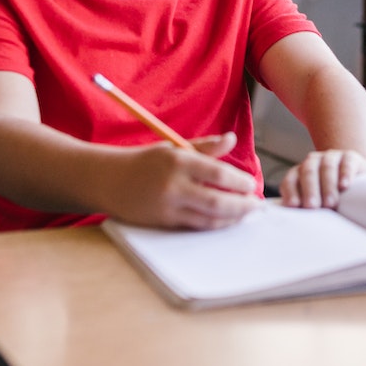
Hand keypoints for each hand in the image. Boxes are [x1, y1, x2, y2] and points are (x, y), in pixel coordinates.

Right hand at [105, 132, 261, 229]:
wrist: (109, 180)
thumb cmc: (145, 162)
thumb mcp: (173, 148)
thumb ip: (205, 147)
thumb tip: (232, 139)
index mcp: (178, 160)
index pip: (218, 174)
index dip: (240, 182)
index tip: (251, 185)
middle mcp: (173, 184)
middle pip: (217, 201)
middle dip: (242, 206)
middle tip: (256, 206)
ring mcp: (168, 206)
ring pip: (208, 218)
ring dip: (232, 218)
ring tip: (245, 214)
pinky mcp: (163, 222)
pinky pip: (195, 226)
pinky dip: (214, 225)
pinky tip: (225, 221)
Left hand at [278, 149, 365, 208]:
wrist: (358, 180)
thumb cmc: (332, 197)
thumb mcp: (318, 202)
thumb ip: (308, 208)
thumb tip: (299, 225)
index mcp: (299, 173)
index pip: (291, 180)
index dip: (291, 192)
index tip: (293, 206)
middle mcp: (313, 162)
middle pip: (308, 172)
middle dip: (310, 190)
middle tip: (312, 206)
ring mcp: (331, 157)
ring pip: (326, 167)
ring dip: (327, 185)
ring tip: (331, 203)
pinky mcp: (350, 157)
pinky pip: (346, 163)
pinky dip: (345, 173)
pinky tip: (345, 185)